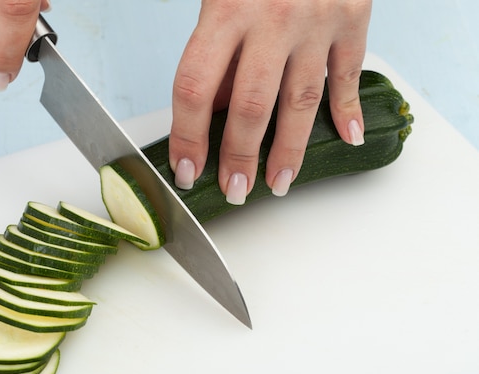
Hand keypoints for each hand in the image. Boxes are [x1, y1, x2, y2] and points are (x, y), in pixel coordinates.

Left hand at [169, 0, 371, 203]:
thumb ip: (217, 51)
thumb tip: (215, 113)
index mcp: (225, 10)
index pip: (196, 87)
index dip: (189, 136)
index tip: (186, 169)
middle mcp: (271, 19)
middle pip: (252, 106)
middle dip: (240, 158)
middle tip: (235, 190)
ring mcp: (316, 21)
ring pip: (301, 101)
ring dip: (289, 150)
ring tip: (277, 183)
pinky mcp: (352, 19)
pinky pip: (349, 74)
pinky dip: (347, 110)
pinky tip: (346, 139)